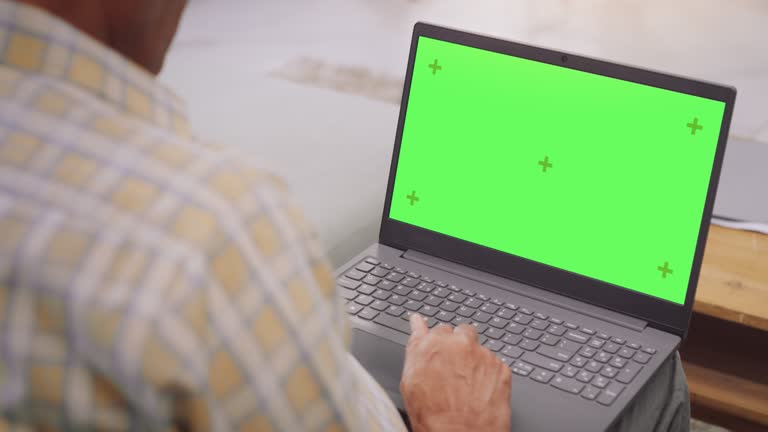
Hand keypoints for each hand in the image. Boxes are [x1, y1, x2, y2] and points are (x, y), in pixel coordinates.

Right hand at [400, 314, 511, 431]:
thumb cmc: (432, 416)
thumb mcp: (410, 381)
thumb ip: (416, 348)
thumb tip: (417, 325)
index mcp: (431, 344)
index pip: (433, 328)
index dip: (435, 338)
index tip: (433, 338)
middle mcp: (458, 344)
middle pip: (459, 333)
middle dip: (457, 347)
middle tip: (454, 369)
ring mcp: (482, 354)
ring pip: (478, 348)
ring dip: (474, 360)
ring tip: (467, 384)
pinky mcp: (501, 367)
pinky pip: (495, 363)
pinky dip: (489, 374)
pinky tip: (480, 390)